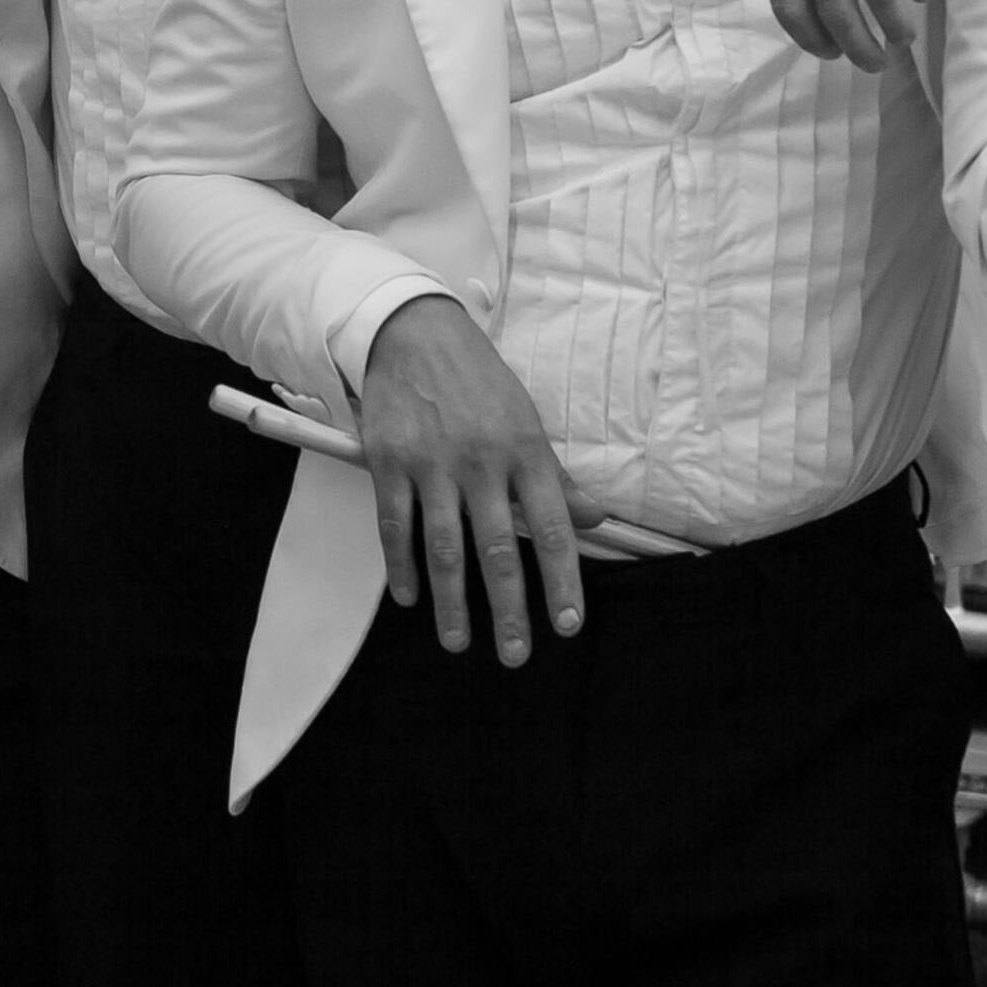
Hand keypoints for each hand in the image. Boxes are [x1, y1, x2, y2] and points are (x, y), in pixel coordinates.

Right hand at [357, 295, 599, 663]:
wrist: (415, 333)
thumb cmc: (479, 383)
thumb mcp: (527, 421)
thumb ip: (556, 478)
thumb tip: (596, 519)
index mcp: (526, 451)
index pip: (554, 526)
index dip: (563, 579)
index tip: (569, 624)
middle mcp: (483, 461)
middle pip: (499, 548)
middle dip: (509, 608)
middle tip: (515, 654)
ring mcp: (433, 463)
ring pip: (445, 546)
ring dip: (452, 601)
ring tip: (458, 642)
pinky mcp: (390, 462)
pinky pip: (396, 525)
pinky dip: (402, 566)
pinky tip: (410, 598)